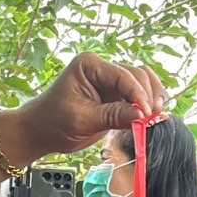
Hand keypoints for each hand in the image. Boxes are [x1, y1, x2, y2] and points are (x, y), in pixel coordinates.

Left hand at [1, 53, 163, 158]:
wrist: (41, 131)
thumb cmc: (53, 122)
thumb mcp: (83, 120)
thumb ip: (113, 116)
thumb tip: (142, 116)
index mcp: (89, 65)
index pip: (122, 75)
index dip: (138, 94)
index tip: (146, 114)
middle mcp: (102, 68)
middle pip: (137, 75)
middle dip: (147, 95)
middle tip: (152, 118)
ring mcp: (110, 82)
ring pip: (142, 82)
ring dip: (151, 97)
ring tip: (154, 116)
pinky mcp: (116, 96)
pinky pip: (138, 95)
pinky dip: (147, 104)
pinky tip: (150, 116)